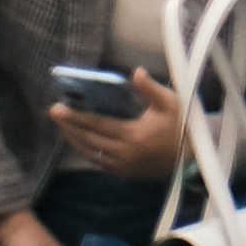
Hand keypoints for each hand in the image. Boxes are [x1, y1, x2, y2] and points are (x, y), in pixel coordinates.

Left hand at [52, 73, 183, 174]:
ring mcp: (122, 166)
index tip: (58, 109)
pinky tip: (80, 143)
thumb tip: (134, 72)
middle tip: (53, 114)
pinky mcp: (124, 172)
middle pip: (88, 140)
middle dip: (69, 127)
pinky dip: (86, 152)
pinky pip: (98, 162)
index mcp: (131, 135)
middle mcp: (122, 153)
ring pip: (90, 153)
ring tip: (62, 127)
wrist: (191, 157)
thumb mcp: (169, 102)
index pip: (96, 124)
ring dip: (74, 140)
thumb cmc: (181, 126)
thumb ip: (150, 88)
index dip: (76, 117)